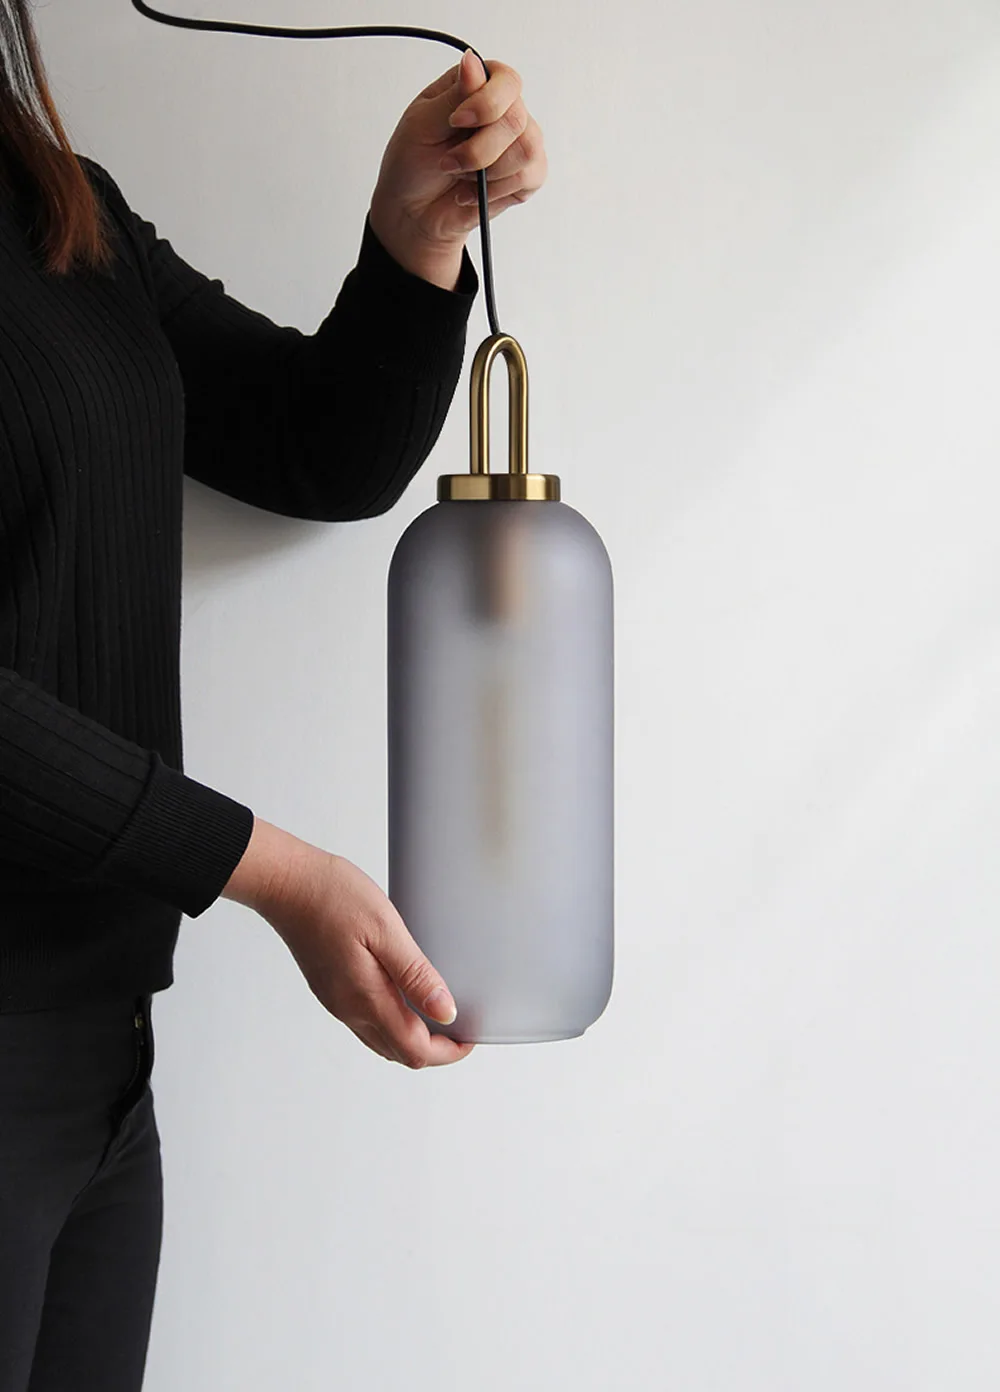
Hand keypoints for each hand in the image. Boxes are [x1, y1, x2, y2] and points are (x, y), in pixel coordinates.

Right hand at [223, 818, 474, 1068]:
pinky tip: (404, 999)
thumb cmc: (334, 897)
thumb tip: (446, 1012)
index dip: (448, 1052)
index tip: (469, 1037)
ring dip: (413, 1039)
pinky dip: (392, 1024)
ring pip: (382, 1041)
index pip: (415, 1050)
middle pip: (399, 1053)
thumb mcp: (386, 929)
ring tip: (439, 1015)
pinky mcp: (329, 989)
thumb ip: (416, 975)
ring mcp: (336, 1002)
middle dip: (435, 1049)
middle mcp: (349, 1009)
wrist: (286, 884)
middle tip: (460, 1028)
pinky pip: (366, 1023)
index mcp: (366, 998)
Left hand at [368, 49, 547, 288]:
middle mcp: (503, 111)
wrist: (414, 211)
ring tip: (460, 177)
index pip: (506, 81)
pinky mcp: (525, 175)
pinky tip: (474, 192)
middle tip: (448, 163)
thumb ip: (454, 96)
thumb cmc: (413, 164)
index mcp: (477, 87)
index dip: (487, 103)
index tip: (456, 122)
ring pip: (526, 150)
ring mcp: (518, 142)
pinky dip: (497, 190)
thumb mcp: (422, 124)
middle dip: (478, 150)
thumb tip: (473, 61)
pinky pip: (530, 177)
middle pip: (516, 120)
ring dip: (487, 172)